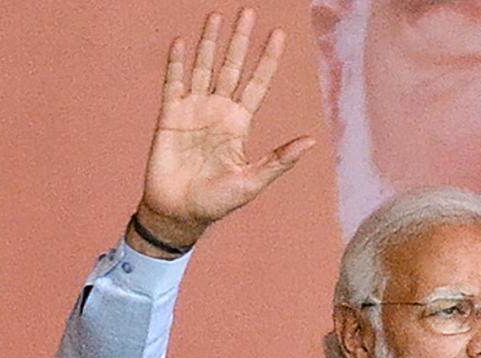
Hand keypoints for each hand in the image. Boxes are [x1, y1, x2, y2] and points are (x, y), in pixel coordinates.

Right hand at [129, 9, 314, 258]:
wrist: (180, 213)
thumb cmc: (218, 201)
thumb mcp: (253, 180)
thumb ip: (280, 160)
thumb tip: (311, 141)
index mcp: (241, 124)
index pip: (258, 83)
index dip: (267, 59)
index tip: (279, 34)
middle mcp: (219, 111)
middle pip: (232, 67)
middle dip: (240, 40)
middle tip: (248, 11)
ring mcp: (194, 111)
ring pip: (204, 68)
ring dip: (210, 43)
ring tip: (217, 15)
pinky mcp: (169, 117)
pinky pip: (173, 84)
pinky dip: (177, 63)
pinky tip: (182, 42)